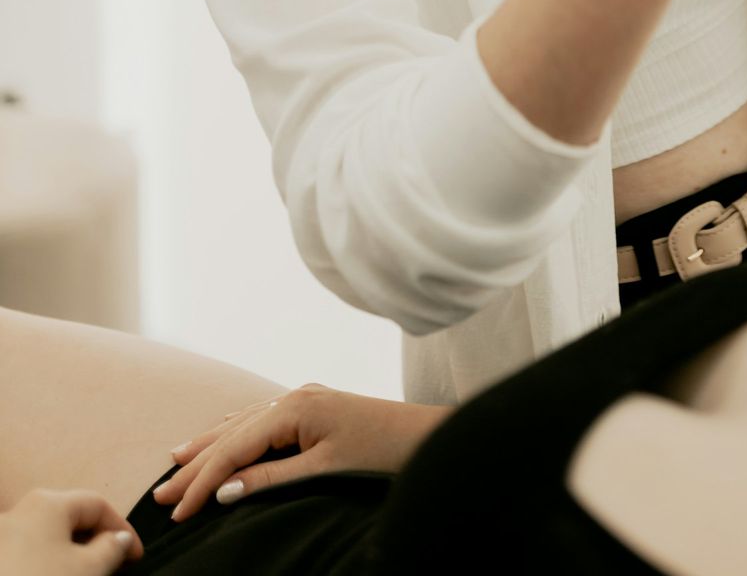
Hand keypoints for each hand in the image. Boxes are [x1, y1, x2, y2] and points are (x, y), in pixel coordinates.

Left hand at [0, 489, 141, 573]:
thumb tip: (120, 539)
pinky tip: (59, 574)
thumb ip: (111, 548)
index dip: (122, 528)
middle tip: (115, 565)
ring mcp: (6, 534)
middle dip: (97, 541)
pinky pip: (33, 550)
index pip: (97, 504)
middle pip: (72, 519)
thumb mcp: (87, 569)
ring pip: (51, 537)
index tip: (136, 555)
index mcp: (48, 502)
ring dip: (75, 553)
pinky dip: (52, 561)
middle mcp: (24, 509)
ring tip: (89, 574)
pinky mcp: (0, 557)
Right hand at [151, 383, 452, 521]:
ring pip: (244, 423)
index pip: (234, 448)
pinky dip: (236, 431)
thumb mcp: (321, 469)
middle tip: (160, 495)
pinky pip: (262, 418)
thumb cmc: (378, 452)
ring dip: (210, 445)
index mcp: (293, 408)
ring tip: (176, 461)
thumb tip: (222, 492)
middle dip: (196, 464)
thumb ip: (270, 478)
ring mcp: (303, 399)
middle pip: (232, 433)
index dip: (202, 482)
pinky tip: (222, 434)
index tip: (176, 513)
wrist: (422, 435)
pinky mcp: (312, 406)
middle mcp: (293, 397)